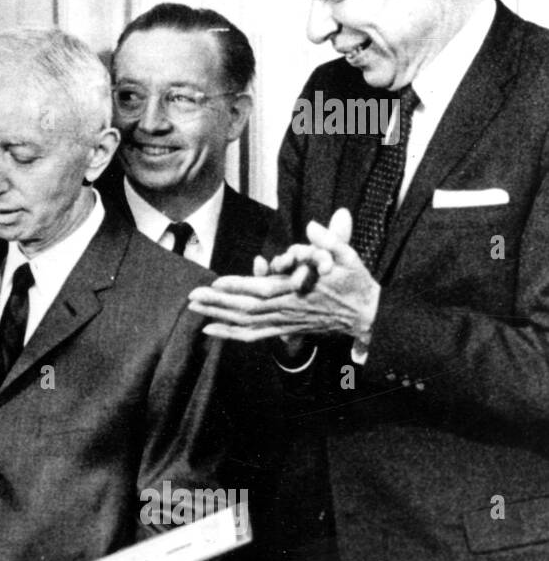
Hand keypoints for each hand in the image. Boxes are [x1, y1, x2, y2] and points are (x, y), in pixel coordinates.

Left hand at [188, 208, 379, 341]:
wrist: (367, 316)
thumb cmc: (356, 284)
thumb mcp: (349, 257)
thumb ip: (331, 240)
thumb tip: (313, 225)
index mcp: (300, 291)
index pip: (264, 290)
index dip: (239, 287)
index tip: (217, 283)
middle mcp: (288, 309)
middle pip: (247, 309)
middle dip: (218, 303)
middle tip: (192, 296)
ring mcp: (285, 322)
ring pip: (246, 323)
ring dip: (218, 316)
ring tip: (194, 309)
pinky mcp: (284, 330)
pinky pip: (253, 335)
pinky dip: (230, 334)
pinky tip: (210, 330)